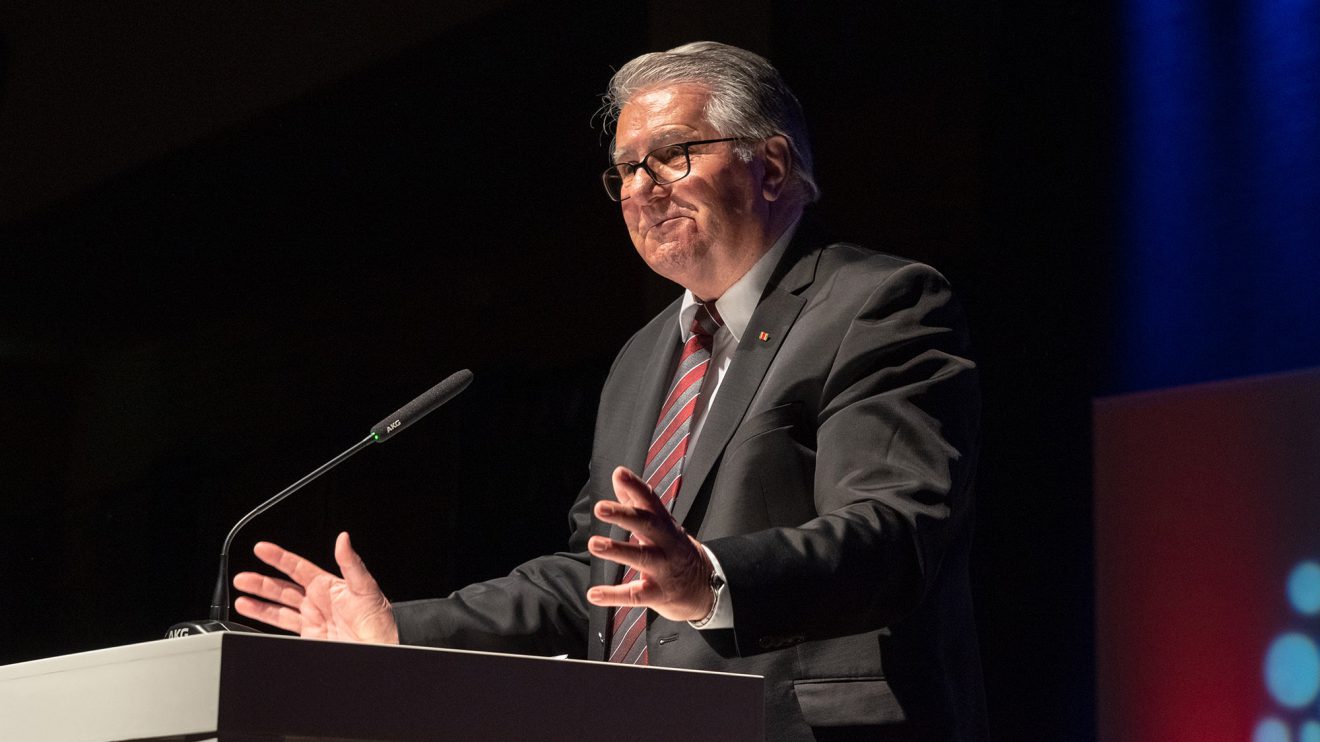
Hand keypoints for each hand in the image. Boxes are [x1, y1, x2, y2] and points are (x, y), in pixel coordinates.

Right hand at [232, 531, 399, 643]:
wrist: (380, 653)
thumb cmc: (379, 622)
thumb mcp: (367, 589)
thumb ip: (351, 564)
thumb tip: (343, 539)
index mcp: (330, 586)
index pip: (298, 567)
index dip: (278, 557)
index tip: (261, 548)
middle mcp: (319, 601)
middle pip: (283, 587)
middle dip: (261, 582)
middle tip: (241, 578)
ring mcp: (313, 619)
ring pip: (279, 607)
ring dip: (259, 602)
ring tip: (240, 596)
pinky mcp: (310, 637)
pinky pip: (283, 626)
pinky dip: (265, 620)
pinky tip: (253, 614)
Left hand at [586, 466, 713, 621]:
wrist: (707, 586)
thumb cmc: (676, 551)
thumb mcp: (662, 524)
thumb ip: (637, 501)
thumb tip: (618, 476)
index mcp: (664, 525)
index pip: (651, 501)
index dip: (636, 486)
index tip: (619, 474)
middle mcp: (666, 543)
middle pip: (647, 525)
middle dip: (624, 515)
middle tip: (600, 508)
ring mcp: (664, 569)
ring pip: (641, 557)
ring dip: (617, 549)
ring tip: (594, 544)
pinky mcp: (659, 594)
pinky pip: (635, 595)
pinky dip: (613, 595)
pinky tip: (593, 593)